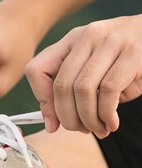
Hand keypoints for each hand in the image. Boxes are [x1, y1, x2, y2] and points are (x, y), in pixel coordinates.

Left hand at [25, 14, 141, 137]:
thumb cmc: (125, 59)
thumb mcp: (94, 68)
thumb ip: (71, 89)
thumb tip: (51, 124)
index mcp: (71, 40)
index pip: (37, 70)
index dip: (42, 101)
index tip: (53, 122)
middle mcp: (87, 37)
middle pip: (61, 86)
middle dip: (68, 117)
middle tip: (81, 130)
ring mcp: (110, 42)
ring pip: (83, 90)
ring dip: (89, 119)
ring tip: (99, 128)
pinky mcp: (132, 54)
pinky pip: (108, 91)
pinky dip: (106, 114)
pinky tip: (111, 122)